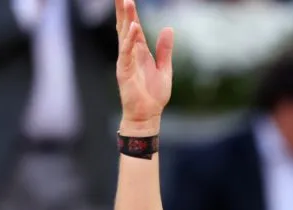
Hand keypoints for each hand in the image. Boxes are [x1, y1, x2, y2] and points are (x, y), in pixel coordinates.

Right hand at [115, 0, 173, 133]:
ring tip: (127, 2)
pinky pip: (126, 52)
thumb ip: (165, 49)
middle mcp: (130, 53)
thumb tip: (168, 28)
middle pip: (125, 26)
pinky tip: (133, 28)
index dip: (131, 12)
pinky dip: (129, 39)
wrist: (148, 115)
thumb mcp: (164, 68)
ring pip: (124, 35)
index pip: (134, 27)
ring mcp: (126, 61)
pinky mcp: (125, 70)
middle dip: (123, 10)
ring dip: (126, 19)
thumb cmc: (154, 94)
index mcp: (140, 51)